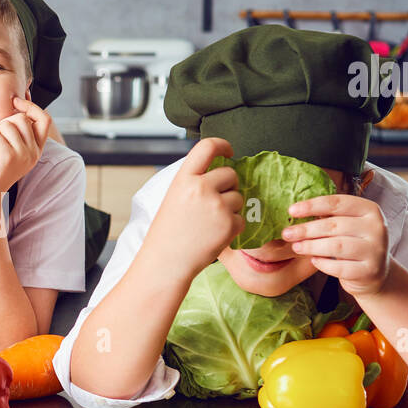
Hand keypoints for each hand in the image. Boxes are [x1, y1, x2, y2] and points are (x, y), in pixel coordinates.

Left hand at [0, 96, 51, 193]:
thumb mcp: (10, 147)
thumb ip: (18, 129)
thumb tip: (19, 99)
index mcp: (36, 150)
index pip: (44, 119)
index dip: (31, 106)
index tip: (15, 100)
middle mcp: (33, 153)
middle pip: (21, 118)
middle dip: (3, 125)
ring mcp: (22, 156)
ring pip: (6, 124)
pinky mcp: (8, 157)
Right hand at [151, 137, 243, 276]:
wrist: (166, 262)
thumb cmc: (167, 234)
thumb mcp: (173, 198)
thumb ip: (194, 182)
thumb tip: (219, 172)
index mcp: (184, 179)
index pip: (207, 146)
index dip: (222, 145)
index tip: (228, 152)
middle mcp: (201, 188)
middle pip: (230, 174)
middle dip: (228, 186)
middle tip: (213, 204)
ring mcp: (217, 206)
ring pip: (238, 197)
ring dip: (230, 208)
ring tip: (209, 223)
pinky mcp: (229, 224)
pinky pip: (241, 218)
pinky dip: (232, 228)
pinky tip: (214, 235)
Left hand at [283, 194, 389, 295]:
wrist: (375, 273)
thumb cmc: (354, 243)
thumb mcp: (348, 225)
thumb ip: (330, 217)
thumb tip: (295, 212)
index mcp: (370, 210)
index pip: (338, 203)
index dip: (312, 205)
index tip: (291, 211)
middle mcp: (377, 228)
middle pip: (334, 225)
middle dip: (307, 229)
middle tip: (287, 234)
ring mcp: (375, 250)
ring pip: (336, 246)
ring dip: (311, 246)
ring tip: (296, 247)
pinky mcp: (370, 271)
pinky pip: (340, 267)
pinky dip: (323, 263)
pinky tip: (313, 261)